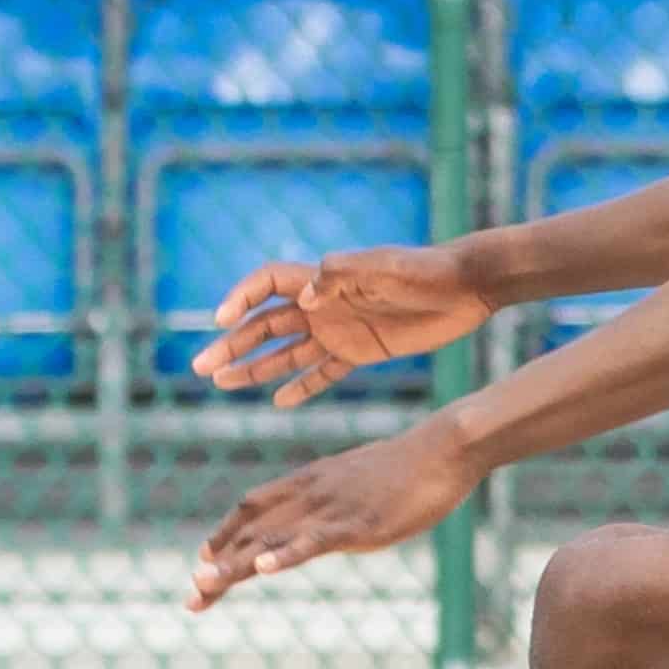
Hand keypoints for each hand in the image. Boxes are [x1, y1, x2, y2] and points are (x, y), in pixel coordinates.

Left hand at [187, 419, 480, 612]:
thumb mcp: (362, 478)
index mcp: (310, 481)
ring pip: (272, 538)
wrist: (443, 448)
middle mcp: (311, 494)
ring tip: (203, 587)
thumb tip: (335, 517)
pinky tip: (262, 569)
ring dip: (234, 565)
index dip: (224, 533)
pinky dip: (285, 554)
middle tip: (191, 596)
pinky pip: (314, 541)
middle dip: (218, 564)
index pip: (252, 506)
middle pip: (251, 529)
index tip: (203, 558)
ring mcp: (333, 509)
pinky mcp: (359, 524)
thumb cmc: (412, 465)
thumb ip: (340, 496)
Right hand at [191, 246, 495, 407]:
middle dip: (233, 344)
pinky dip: (302, 386)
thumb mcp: (386, 267)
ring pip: (287, 352)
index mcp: (324, 279)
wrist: (466, 287)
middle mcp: (325, 305)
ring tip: (222, 383)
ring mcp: (342, 330)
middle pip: (266, 324)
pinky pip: (324, 372)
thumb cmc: (426, 270)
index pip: (268, 284)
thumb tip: (305, 298)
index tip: (220, 320)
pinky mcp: (363, 352)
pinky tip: (277, 401)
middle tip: (201, 367)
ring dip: (255, 367)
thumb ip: (342, 276)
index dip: (241, 299)